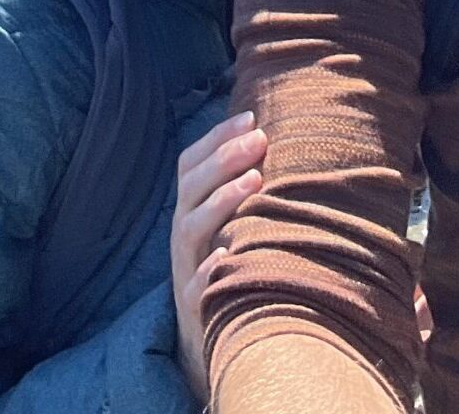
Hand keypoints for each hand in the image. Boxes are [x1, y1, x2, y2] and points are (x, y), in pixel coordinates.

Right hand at [172, 108, 267, 394]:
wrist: (212, 342)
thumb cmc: (231, 268)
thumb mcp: (229, 225)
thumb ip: (242, 187)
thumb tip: (273, 137)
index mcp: (191, 211)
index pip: (191, 164)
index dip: (216, 138)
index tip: (250, 116)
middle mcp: (184, 237)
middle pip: (190, 189)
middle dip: (223, 159)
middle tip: (259, 138)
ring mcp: (186, 272)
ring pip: (189, 231)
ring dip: (221, 202)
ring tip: (255, 180)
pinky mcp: (197, 309)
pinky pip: (196, 289)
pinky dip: (211, 271)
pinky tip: (229, 255)